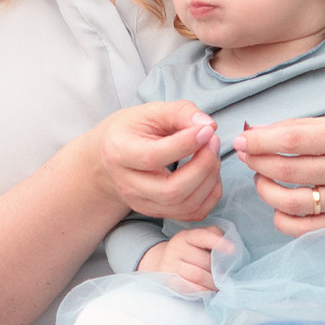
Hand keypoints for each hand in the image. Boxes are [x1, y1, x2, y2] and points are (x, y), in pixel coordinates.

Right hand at [94, 101, 220, 224]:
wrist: (111, 156)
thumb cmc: (132, 130)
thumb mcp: (150, 111)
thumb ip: (180, 112)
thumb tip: (209, 125)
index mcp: (119, 153)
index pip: (153, 157)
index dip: (185, 145)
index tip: (207, 130)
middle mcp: (127, 185)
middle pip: (171, 190)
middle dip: (203, 166)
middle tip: (213, 141)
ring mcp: (142, 204)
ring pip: (185, 205)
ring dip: (209, 179)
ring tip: (212, 154)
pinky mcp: (157, 213)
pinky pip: (193, 213)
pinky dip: (210, 195)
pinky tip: (209, 173)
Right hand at [143, 225, 228, 292]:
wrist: (164, 261)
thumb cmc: (189, 251)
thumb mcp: (198, 239)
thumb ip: (213, 235)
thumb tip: (227, 243)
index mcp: (186, 236)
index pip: (202, 236)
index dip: (217, 242)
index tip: (232, 249)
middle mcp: (176, 248)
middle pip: (204, 261)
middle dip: (218, 271)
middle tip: (225, 276)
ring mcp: (170, 264)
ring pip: (197, 275)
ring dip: (212, 283)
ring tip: (218, 285)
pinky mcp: (168, 280)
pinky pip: (189, 287)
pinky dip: (202, 290)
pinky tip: (207, 290)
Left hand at [234, 113, 324, 234]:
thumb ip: (304, 128)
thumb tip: (258, 132)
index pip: (294, 140)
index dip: (260, 140)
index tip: (242, 138)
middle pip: (288, 171)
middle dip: (256, 162)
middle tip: (244, 154)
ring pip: (291, 203)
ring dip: (265, 189)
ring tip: (261, 177)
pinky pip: (306, 228)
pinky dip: (282, 218)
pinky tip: (278, 204)